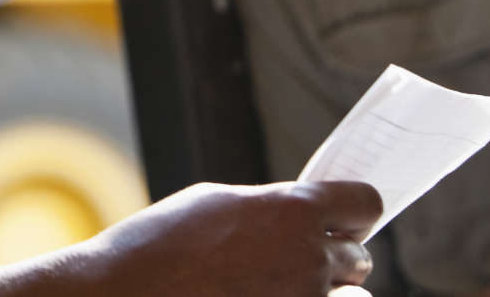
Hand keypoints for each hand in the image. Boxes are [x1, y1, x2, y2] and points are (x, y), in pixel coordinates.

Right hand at [50, 180, 379, 296]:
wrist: (124, 295)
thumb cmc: (158, 247)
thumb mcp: (216, 202)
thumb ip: (269, 207)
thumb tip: (296, 216)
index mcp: (291, 210)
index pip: (365, 202)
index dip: (352, 212)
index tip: (340, 221)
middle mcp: (309, 257)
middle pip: (359, 258)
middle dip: (332, 258)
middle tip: (289, 262)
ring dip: (325, 293)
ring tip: (276, 286)